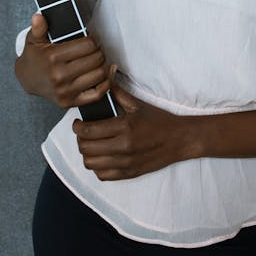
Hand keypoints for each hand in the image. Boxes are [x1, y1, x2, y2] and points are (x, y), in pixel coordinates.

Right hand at [14, 13, 111, 108]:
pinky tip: (107, 72)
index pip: (87, 45)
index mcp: (52, 57)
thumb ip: (38, 28)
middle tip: (95, 49)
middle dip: (99, 51)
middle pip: (96, 59)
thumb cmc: (35, 57)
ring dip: (103, 64)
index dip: (93, 40)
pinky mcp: (70, 102)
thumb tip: (38, 17)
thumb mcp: (34, 39)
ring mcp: (65, 91)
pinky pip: (97, 94)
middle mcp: (59, 76)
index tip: (92, 39)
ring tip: (98, 59)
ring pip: (99, 75)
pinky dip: (107, 83)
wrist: (27, 80)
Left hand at [72, 84, 189, 179]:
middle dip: (80, 139)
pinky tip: (101, 156)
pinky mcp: (129, 174)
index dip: (77, 127)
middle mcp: (123, 147)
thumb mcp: (138, 104)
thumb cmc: (159, 120)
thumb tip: (103, 79)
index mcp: (124, 127)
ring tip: (91, 144)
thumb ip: (118, 93)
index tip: (77, 123)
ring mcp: (125, 163)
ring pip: (91, 164)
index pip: (89, 131)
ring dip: (87, 154)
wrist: (178, 140)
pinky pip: (102, 175)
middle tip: (83, 132)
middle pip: (86, 148)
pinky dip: (97, 167)